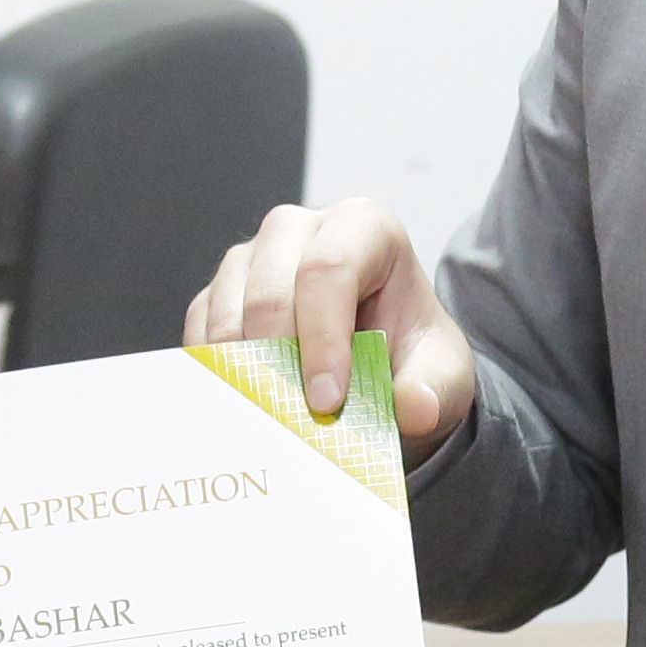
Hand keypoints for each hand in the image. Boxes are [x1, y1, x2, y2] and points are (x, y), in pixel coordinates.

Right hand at [185, 198, 482, 459]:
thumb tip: (413, 407)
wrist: (383, 368)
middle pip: (271, 286)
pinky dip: (214, 369)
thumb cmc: (413, 357)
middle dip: (278, 359)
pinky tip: (238, 405)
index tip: (328, 402)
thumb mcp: (443, 376)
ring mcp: (253, 257)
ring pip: (228, 305)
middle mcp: (300, 229)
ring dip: (243, 368)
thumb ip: (435, 390)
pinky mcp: (220, 292)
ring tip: (268, 417)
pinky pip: (201, 326)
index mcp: (364, 227)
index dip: (323, 337)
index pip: (330, 268)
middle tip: (293, 419)